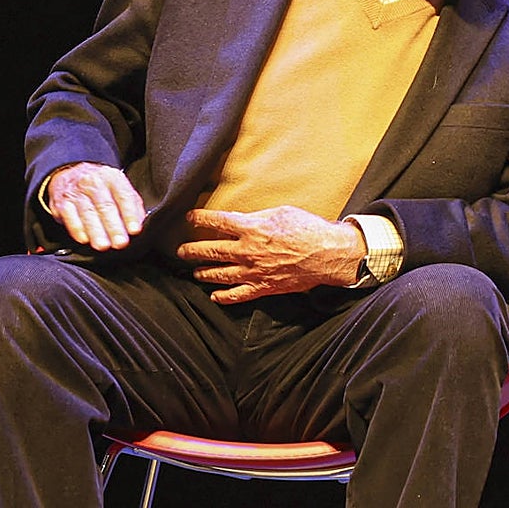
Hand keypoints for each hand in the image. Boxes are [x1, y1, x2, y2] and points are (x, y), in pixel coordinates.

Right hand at [46, 162, 145, 250]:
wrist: (69, 174)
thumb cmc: (100, 186)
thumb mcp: (118, 187)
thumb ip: (132, 204)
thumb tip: (140, 222)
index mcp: (112, 177)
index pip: (124, 197)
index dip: (130, 215)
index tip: (135, 230)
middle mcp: (94, 182)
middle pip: (105, 206)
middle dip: (114, 227)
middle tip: (120, 243)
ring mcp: (76, 192)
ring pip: (87, 213)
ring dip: (96, 231)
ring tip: (103, 245)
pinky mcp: (61, 203)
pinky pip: (69, 216)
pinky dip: (77, 229)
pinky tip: (84, 239)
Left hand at [176, 206, 365, 303]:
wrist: (328, 254)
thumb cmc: (309, 229)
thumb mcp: (282, 213)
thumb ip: (257, 217)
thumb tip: (241, 219)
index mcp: (252, 228)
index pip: (217, 222)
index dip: (199, 219)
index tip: (188, 217)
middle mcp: (248, 251)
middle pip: (211, 251)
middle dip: (191, 251)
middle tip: (180, 250)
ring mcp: (254, 272)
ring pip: (219, 275)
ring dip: (204, 273)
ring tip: (195, 272)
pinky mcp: (263, 287)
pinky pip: (238, 295)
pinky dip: (223, 297)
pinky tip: (214, 296)